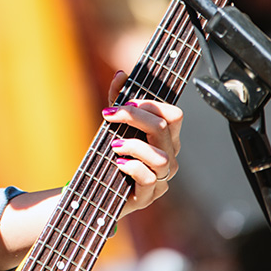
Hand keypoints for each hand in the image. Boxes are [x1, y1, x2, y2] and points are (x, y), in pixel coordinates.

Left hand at [101, 70, 182, 215]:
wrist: (97, 189)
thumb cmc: (111, 154)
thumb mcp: (113, 124)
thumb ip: (117, 98)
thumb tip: (121, 74)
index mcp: (165, 138)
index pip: (174, 115)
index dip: (150, 104)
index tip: (124, 103)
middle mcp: (168, 156)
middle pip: (164, 128)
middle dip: (135, 116)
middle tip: (110, 115)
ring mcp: (161, 178)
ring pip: (161, 157)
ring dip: (135, 146)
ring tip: (114, 144)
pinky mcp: (148, 195)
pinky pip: (149, 179)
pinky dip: (132, 167)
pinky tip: (118, 163)